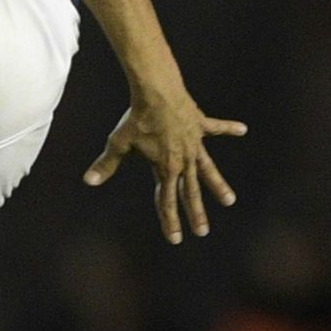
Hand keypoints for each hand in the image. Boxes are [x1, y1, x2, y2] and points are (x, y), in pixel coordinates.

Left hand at [84, 90, 245, 244]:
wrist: (156, 91)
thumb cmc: (136, 117)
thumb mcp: (119, 143)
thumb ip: (107, 164)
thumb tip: (88, 181)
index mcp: (166, 167)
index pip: (167, 199)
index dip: (170, 220)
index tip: (175, 239)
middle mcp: (184, 159)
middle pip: (190, 191)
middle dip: (196, 213)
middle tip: (203, 231)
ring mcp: (194, 143)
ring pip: (208, 168)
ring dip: (218, 184)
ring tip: (229, 201)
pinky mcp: (200, 124)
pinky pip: (217, 127)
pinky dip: (229, 127)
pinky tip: (243, 129)